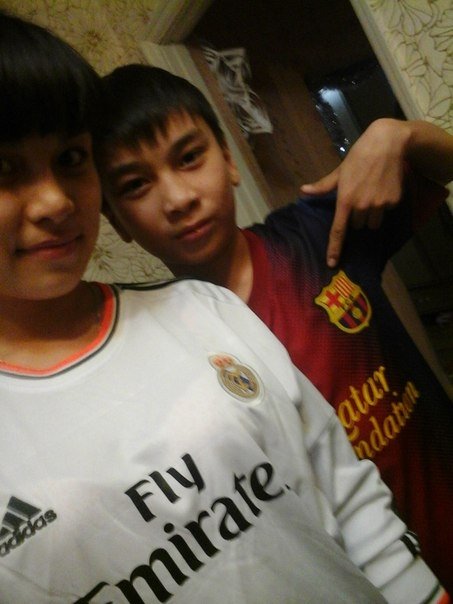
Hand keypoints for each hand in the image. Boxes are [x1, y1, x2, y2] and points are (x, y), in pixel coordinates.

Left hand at [301, 119, 408, 266]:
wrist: (387, 143)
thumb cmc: (359, 156)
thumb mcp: (339, 171)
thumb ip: (323, 186)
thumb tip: (303, 191)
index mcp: (345, 200)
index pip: (338, 230)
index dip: (334, 248)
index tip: (332, 263)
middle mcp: (362, 206)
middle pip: (357, 225)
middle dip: (357, 216)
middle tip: (360, 196)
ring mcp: (379, 205)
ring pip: (373, 222)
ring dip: (372, 214)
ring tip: (372, 192)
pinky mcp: (394, 202)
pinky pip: (386, 211)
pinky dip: (385, 204)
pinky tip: (384, 186)